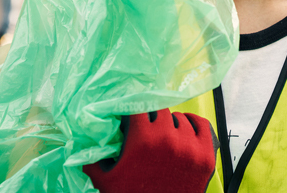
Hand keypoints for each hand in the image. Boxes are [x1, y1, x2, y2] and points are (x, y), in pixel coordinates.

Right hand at [84, 108, 218, 192]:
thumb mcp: (106, 180)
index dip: (133, 111)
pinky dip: (193, 123)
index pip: (138, 107)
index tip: (131, 116)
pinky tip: (186, 128)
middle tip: (146, 129)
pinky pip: (202, 125)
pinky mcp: (205, 155)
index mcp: (143, 139)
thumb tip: (81, 145)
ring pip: (180, 119)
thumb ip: (92, 159)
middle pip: (160, 110)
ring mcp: (190, 146)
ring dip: (171, 124)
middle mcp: (168, 138)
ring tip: (164, 135)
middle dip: (151, 118)